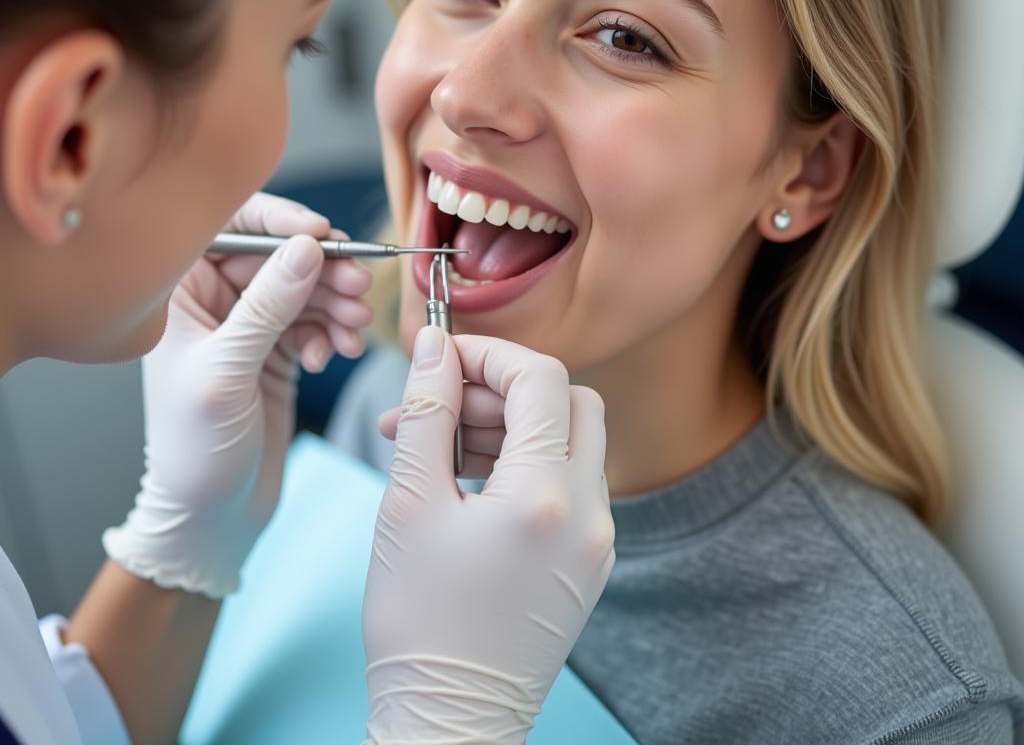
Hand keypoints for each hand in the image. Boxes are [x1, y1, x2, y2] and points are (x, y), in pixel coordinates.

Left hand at [103, 192, 372, 597]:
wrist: (212, 518)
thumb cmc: (195, 452)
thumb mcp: (228, 372)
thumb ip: (268, 306)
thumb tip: (307, 248)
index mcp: (179, 293)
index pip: (229, 227)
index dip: (279, 221)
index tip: (322, 234)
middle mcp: (214, 301)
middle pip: (279, 256)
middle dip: (322, 270)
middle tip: (358, 288)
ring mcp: (248, 325)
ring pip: (304, 288)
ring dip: (335, 304)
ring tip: (354, 330)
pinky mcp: (276, 350)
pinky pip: (316, 321)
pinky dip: (331, 333)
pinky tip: (334, 356)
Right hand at [363, 329, 614, 743]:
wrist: (449, 722)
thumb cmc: (418, 621)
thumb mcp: (408, 504)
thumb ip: (426, 412)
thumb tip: (434, 346)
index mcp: (546, 495)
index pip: (540, 378)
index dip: (489, 354)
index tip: (443, 358)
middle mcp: (590, 513)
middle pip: (570, 402)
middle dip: (505, 387)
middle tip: (443, 403)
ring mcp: (598, 541)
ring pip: (573, 441)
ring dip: (514, 426)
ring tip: (441, 445)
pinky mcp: (591, 562)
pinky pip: (572, 484)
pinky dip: (528, 464)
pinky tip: (471, 481)